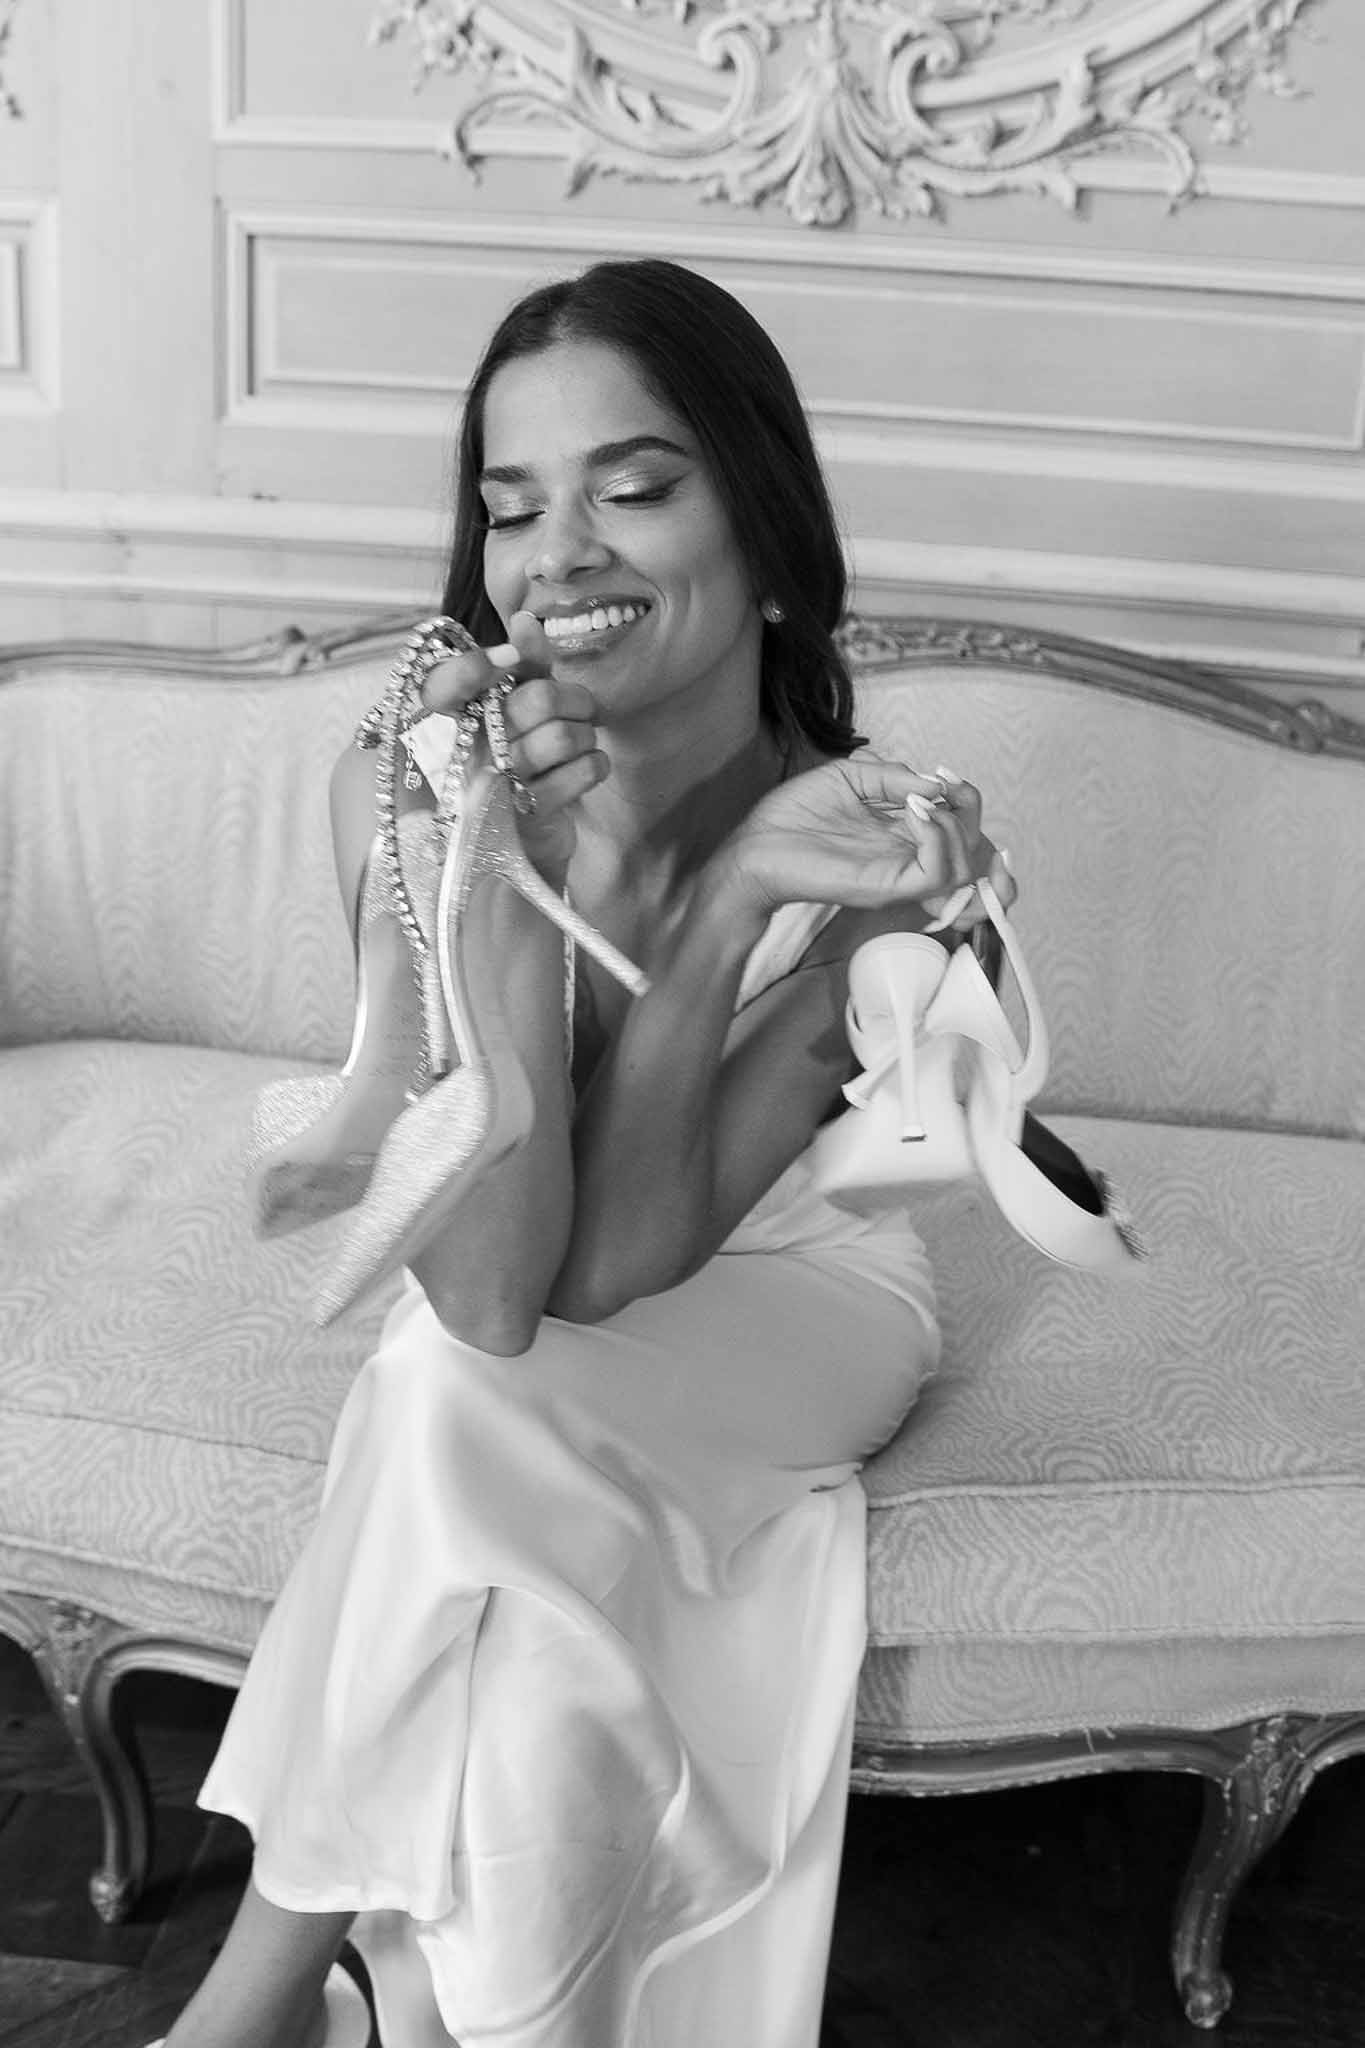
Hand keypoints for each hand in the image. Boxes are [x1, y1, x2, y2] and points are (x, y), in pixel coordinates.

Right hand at [419, 610, 608, 875]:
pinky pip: (580, 773)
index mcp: (444, 722)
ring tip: (582, 742)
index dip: (474, 667)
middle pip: (537, 701)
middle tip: (583, 708)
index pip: (443, 683)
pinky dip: (596, 764)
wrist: (518, 842)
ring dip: (587, 735)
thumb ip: (521, 664)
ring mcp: (490, 790)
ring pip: (563, 737)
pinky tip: (588, 767)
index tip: (509, 662)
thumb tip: (527, 619)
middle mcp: (460, 755)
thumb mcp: (513, 707)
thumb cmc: (514, 761)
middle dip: (576, 699)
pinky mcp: (524, 819)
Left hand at [715, 755, 1016, 922]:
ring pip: (964, 868)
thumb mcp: (850, 776)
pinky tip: (913, 814)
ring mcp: (899, 877)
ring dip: (955, 826)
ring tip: (920, 803)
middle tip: (946, 788)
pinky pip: (934, 873)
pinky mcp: (886, 888)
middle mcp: (908, 860)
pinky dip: (937, 838)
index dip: (969, 804)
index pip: (963, 835)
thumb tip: (936, 783)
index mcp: (904, 836)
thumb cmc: (794, 815)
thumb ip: (894, 777)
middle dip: (972, 815)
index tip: (947, 777)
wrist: (756, 845)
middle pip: (975, 856)